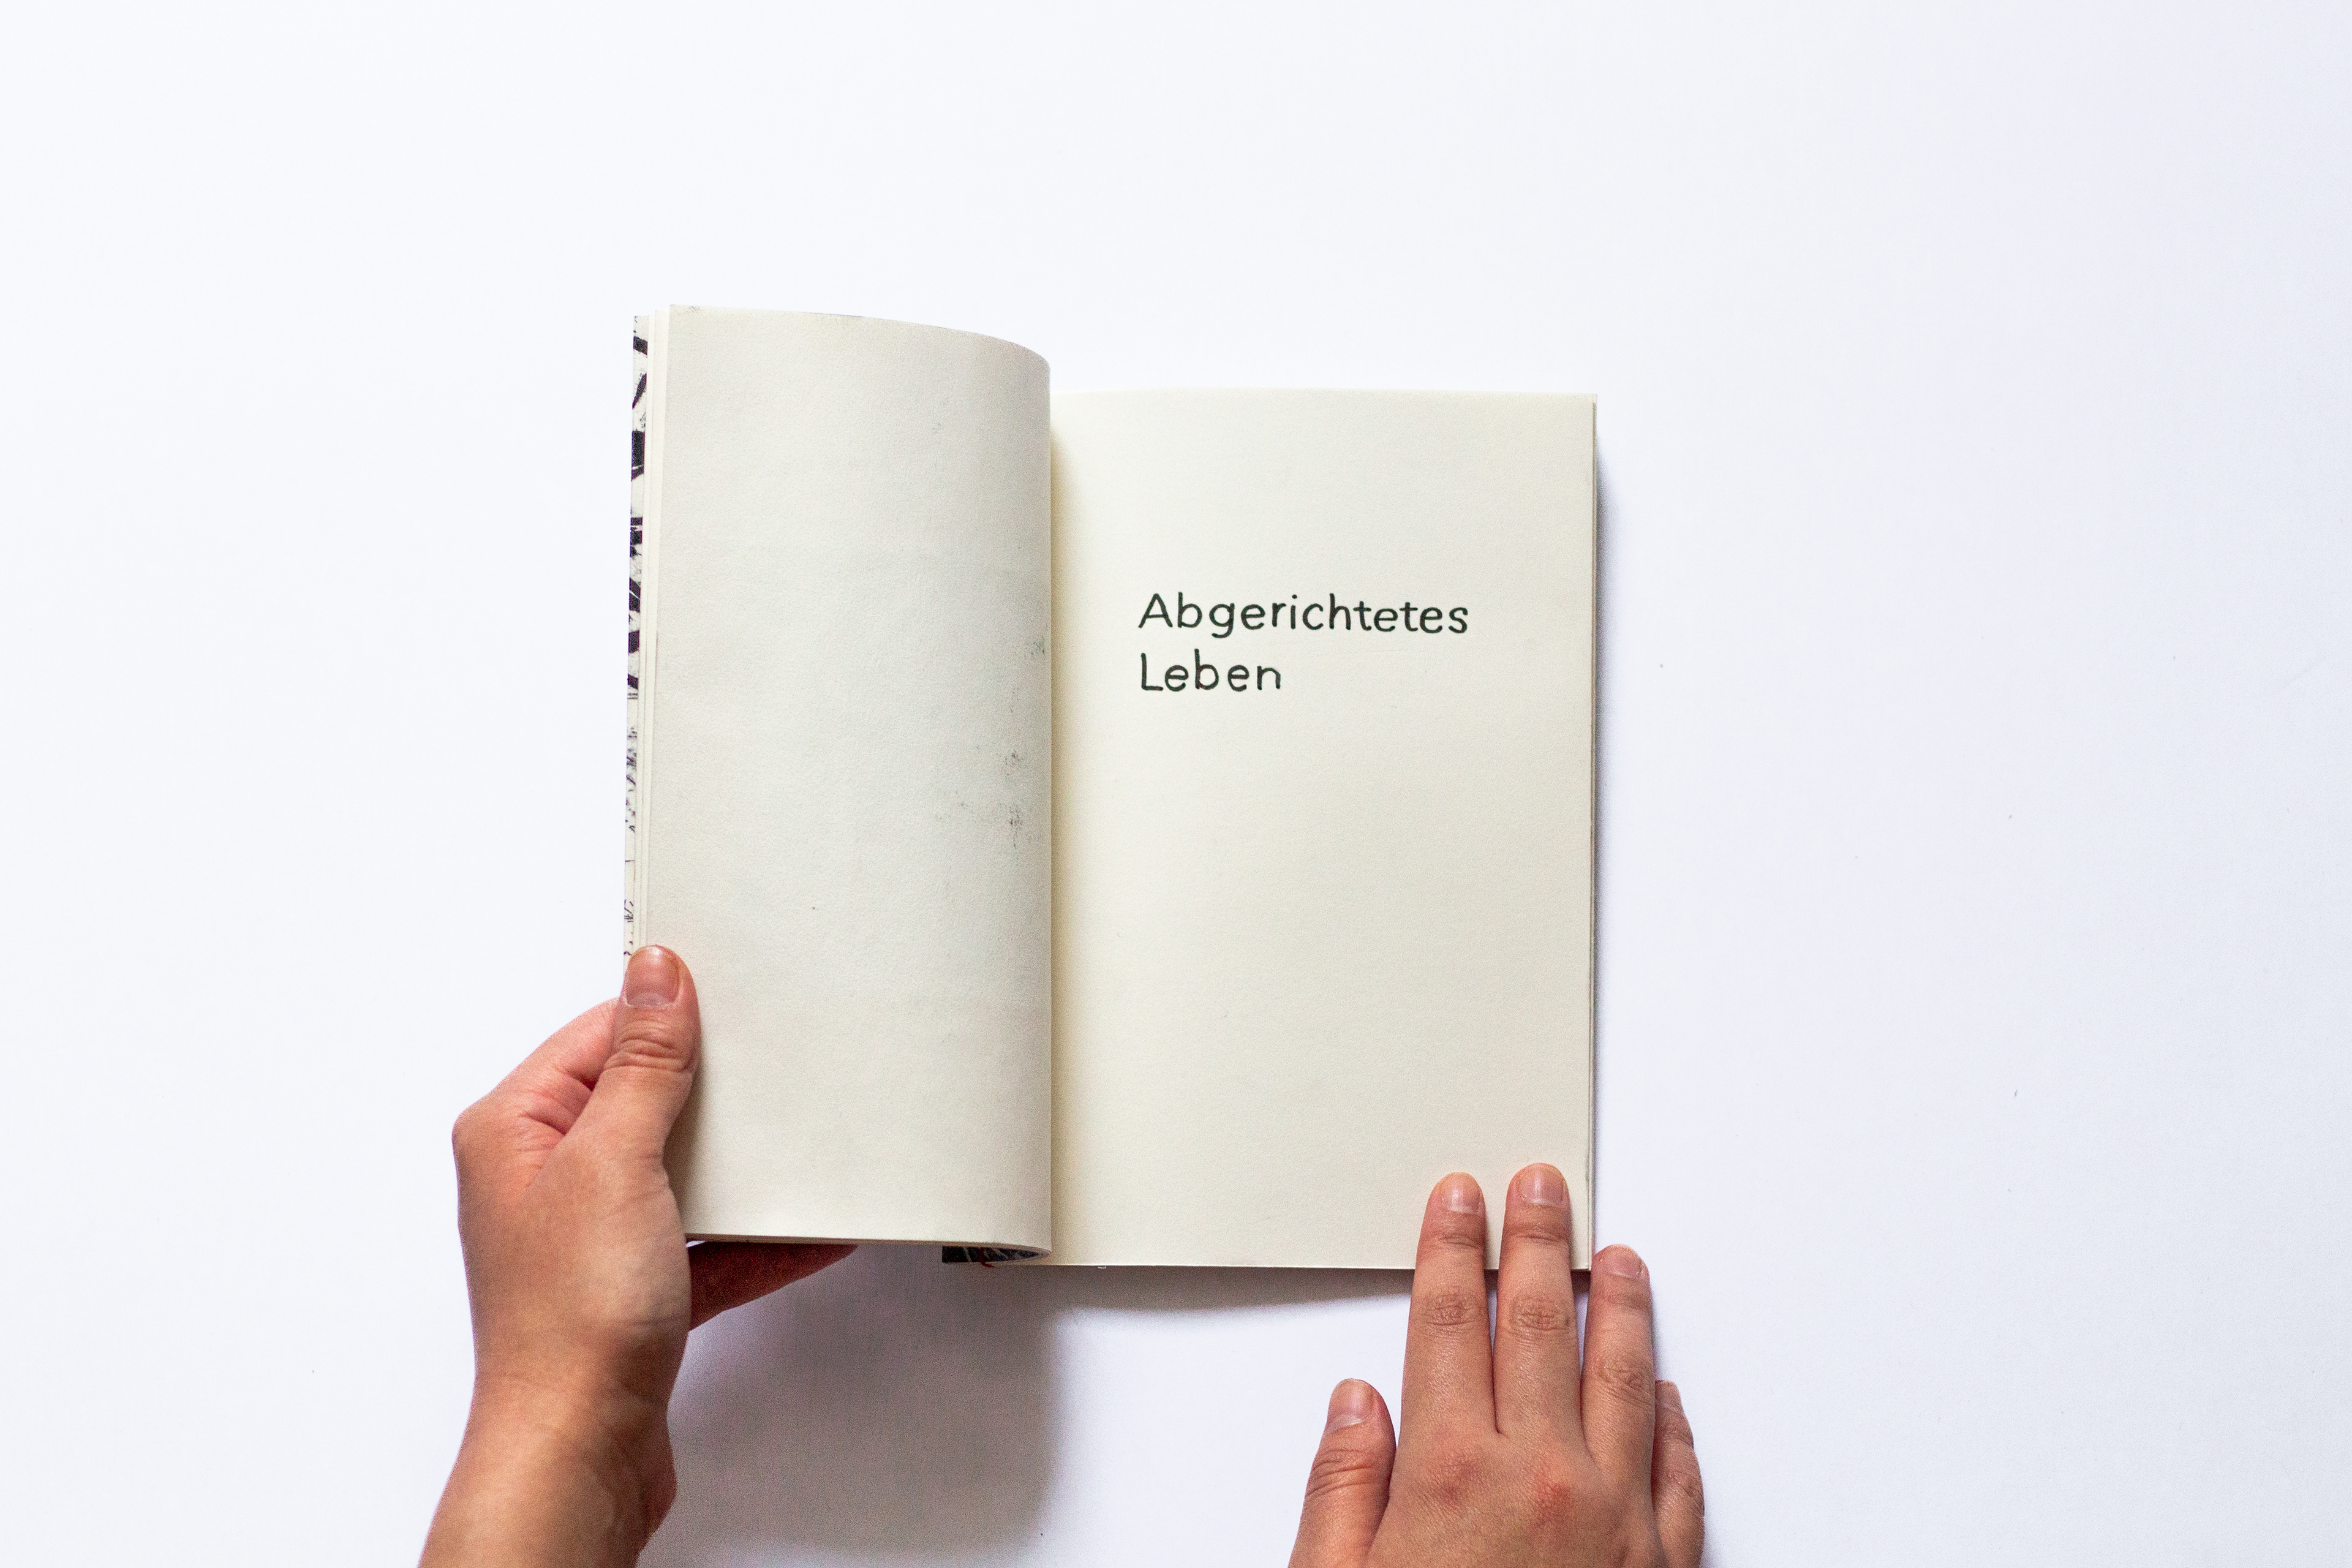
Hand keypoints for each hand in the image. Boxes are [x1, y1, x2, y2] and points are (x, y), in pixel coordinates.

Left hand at [421, 947, 850, 1567]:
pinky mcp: (633, 1292)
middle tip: (770, 1071)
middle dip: (712, 1094)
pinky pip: (706, 1243)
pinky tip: (806, 1230)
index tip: (728, 998)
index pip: (598, 1037)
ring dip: (739, 1170)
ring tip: (797, 1147)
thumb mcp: (615, 1161)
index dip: (665, 1018)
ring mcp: (589, 1239)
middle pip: (642, 1102)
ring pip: (679, 1173)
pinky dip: (754, 1239)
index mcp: (516, 1132)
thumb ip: (643, 1066)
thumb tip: (655, 977)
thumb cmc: (567, 1325)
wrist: (578, 1453)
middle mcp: (544, 1180)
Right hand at [1289, 1168, 1703, 1567]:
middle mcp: (1543, 1481)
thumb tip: (1355, 1408)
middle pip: (1540, 1329)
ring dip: (1622, 1310)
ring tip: (1621, 1259)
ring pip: (1623, 1384)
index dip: (1451, 1253)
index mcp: (1452, 1475)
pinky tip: (1666, 1391)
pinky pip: (1676, 1471)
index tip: (1458, 1205)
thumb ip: (1342, 1491)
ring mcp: (1614, 1520)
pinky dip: (1671, 1422)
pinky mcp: (1663, 1564)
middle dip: (1537, 1246)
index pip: (1450, 1325)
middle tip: (1543, 1191)